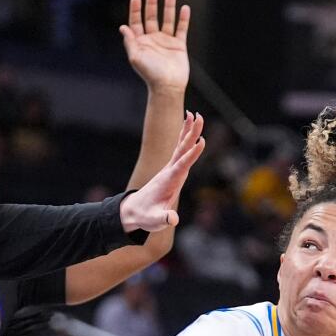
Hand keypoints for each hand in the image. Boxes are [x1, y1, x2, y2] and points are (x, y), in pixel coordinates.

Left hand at [118, 111, 204, 233]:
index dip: (191, 154)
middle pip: (182, 149)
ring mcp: (170, 168)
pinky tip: (189, 127)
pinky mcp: (172, 169)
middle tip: (199, 116)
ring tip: (195, 113)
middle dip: (191, 133)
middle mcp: (170, 171)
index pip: (182, 165)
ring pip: (181, 146)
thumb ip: (164, 219)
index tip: (201, 141)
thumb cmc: (146, 216)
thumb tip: (172, 219)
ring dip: (188, 130)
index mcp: (169, 181)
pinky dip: (185, 137)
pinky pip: (180, 150)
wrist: (134, 211)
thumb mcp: (155, 221)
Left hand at [121, 0, 190, 94]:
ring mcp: (166, 41)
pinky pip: (181, 29)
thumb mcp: (135, 57)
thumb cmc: (150, 74)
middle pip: (151, 17)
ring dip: (168, 7)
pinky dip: (183, 19)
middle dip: (151, 3)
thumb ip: (130, 41)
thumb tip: (123, 27)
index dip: (136, 10)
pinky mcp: (179, 45)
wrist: (168, 86)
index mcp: (141, 42)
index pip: (136, 22)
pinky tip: (184, 8)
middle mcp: (153, 40)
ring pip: (167, 20)